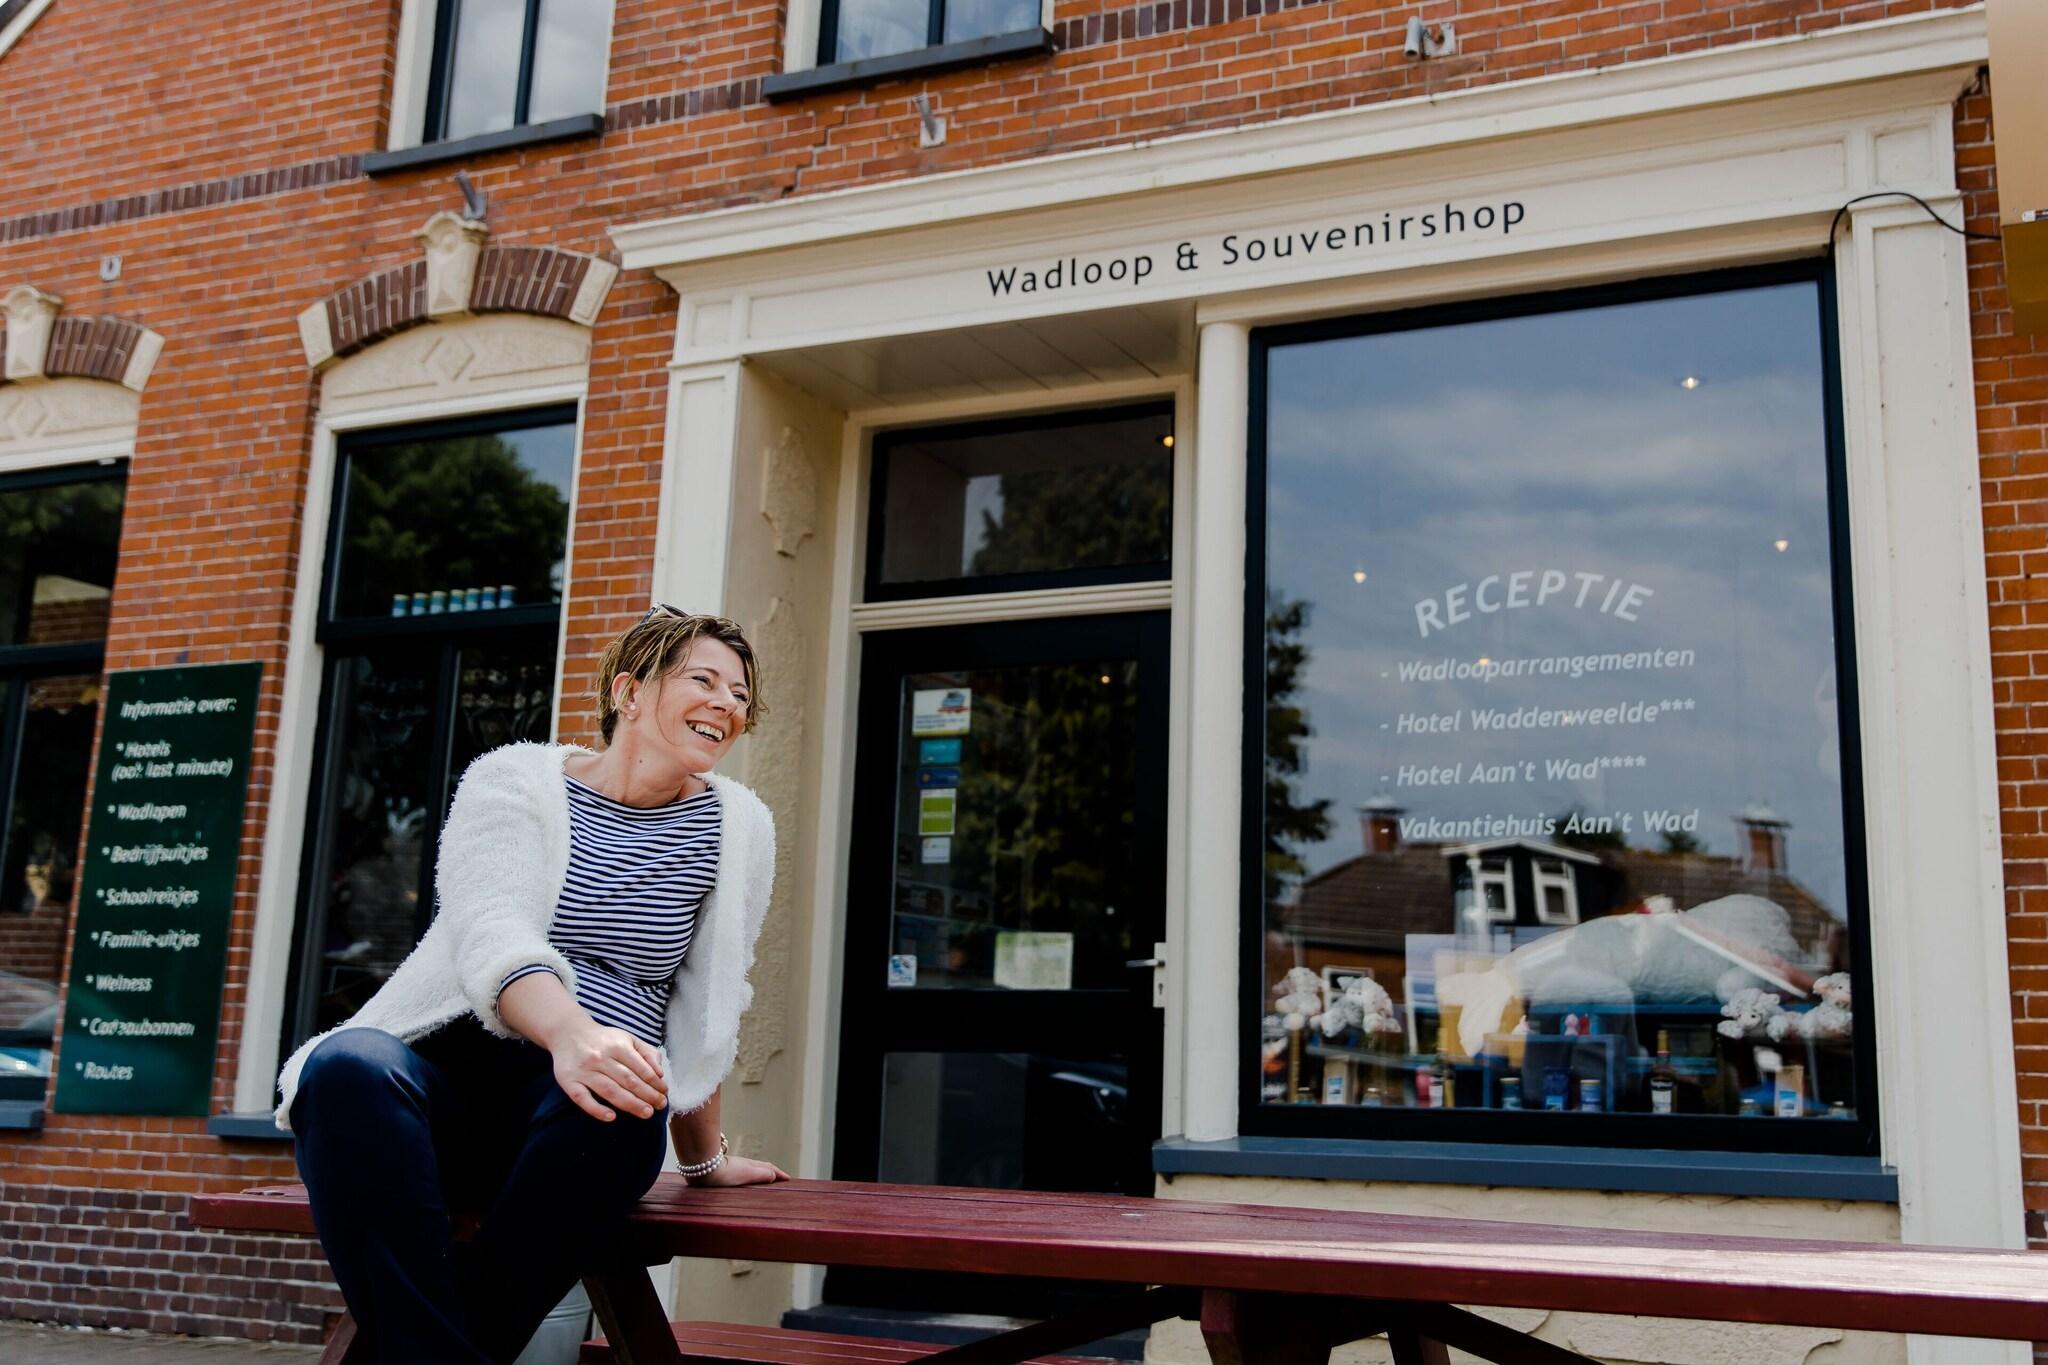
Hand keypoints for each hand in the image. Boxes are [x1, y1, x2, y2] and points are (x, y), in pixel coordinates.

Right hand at [549, 1022, 667, 1121]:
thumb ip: (647, 1053)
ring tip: (646, 1113)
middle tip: (660, 1106)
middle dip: (647, 1095)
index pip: (641, 1068)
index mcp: (617, 1046)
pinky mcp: (569, 1082)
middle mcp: (601, 1057)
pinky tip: (611, 1117)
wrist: (568, 1033)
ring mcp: (584, 1071)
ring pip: (609, 1091)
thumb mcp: (628, 1038)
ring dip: (630, 1104)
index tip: (664, 1093)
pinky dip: (596, 1109)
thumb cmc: (604, 1040)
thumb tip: (660, 1073)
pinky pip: (582, 1098)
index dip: (655, 1082)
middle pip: (628, 1080)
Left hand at [689, 1154, 790, 1186]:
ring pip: (752, 1168)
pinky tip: (745, 1179)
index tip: (788, 1178)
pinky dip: (751, 1175)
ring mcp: (735, 1166)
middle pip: (762, 1166)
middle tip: (780, 1177)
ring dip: (762, 1172)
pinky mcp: (725, 1170)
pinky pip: (744, 1172)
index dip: (779, 1174)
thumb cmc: (723, 1172)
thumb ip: (761, 1174)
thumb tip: (774, 1175)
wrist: (703, 1168)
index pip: (769, 1169)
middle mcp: (744, 1164)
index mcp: (751, 1166)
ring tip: (766, 1179)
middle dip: (772, 1171)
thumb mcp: (747, 1174)